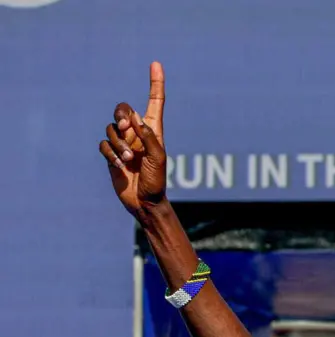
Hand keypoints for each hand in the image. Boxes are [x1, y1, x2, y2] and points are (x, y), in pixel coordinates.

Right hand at [99, 62, 166, 216]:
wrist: (144, 202)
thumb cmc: (157, 181)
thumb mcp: (158, 157)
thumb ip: (148, 136)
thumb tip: (135, 117)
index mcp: (154, 131)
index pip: (155, 102)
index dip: (155, 83)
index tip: (156, 64)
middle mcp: (138, 133)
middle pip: (124, 110)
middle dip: (121, 116)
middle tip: (125, 128)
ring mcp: (124, 143)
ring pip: (111, 129)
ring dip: (118, 143)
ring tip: (128, 159)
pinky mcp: (111, 154)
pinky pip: (103, 144)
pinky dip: (109, 153)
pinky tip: (119, 165)